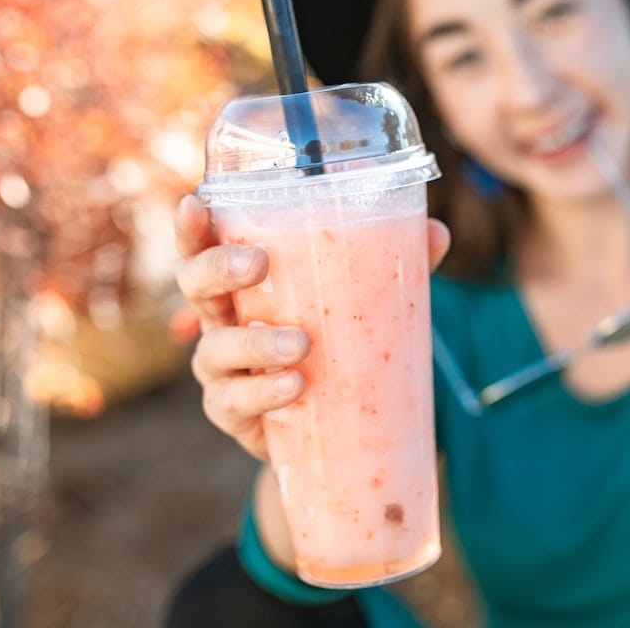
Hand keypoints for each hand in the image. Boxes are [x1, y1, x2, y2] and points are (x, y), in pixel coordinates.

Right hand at [172, 194, 451, 460]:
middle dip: (218, 270)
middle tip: (257, 263)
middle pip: (194, 286)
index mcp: (244, 281)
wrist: (334, 425)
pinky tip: (294, 387)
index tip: (196, 203)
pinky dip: (261, 394)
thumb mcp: (365, 300)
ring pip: (214, 350)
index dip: (191, 226)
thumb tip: (437, 232)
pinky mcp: (234, 414)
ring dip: (254, 343)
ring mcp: (223, 369)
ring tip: (300, 343)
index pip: (205, 245)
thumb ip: (398, 264)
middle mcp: (222, 319)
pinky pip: (233, 402)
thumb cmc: (337, 342)